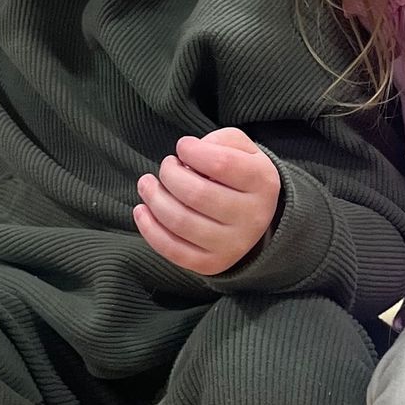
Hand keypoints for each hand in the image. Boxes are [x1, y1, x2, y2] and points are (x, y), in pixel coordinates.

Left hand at [134, 128, 281, 275]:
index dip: (192, 151)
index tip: (182, 147)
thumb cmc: (240, 176)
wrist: (255, 219)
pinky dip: (149, 229)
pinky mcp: (212, 264)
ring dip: (154, 198)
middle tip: (166, 166)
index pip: (221, 163)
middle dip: (169, 174)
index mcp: (263, 182)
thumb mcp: (242, 148)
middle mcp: (253, 217)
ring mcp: (233, 245)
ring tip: (147, 184)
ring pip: (181, 222)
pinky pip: (173, 250)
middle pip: (197, 194)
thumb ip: (221, 140)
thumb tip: (190, 152)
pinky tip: (142, 210)